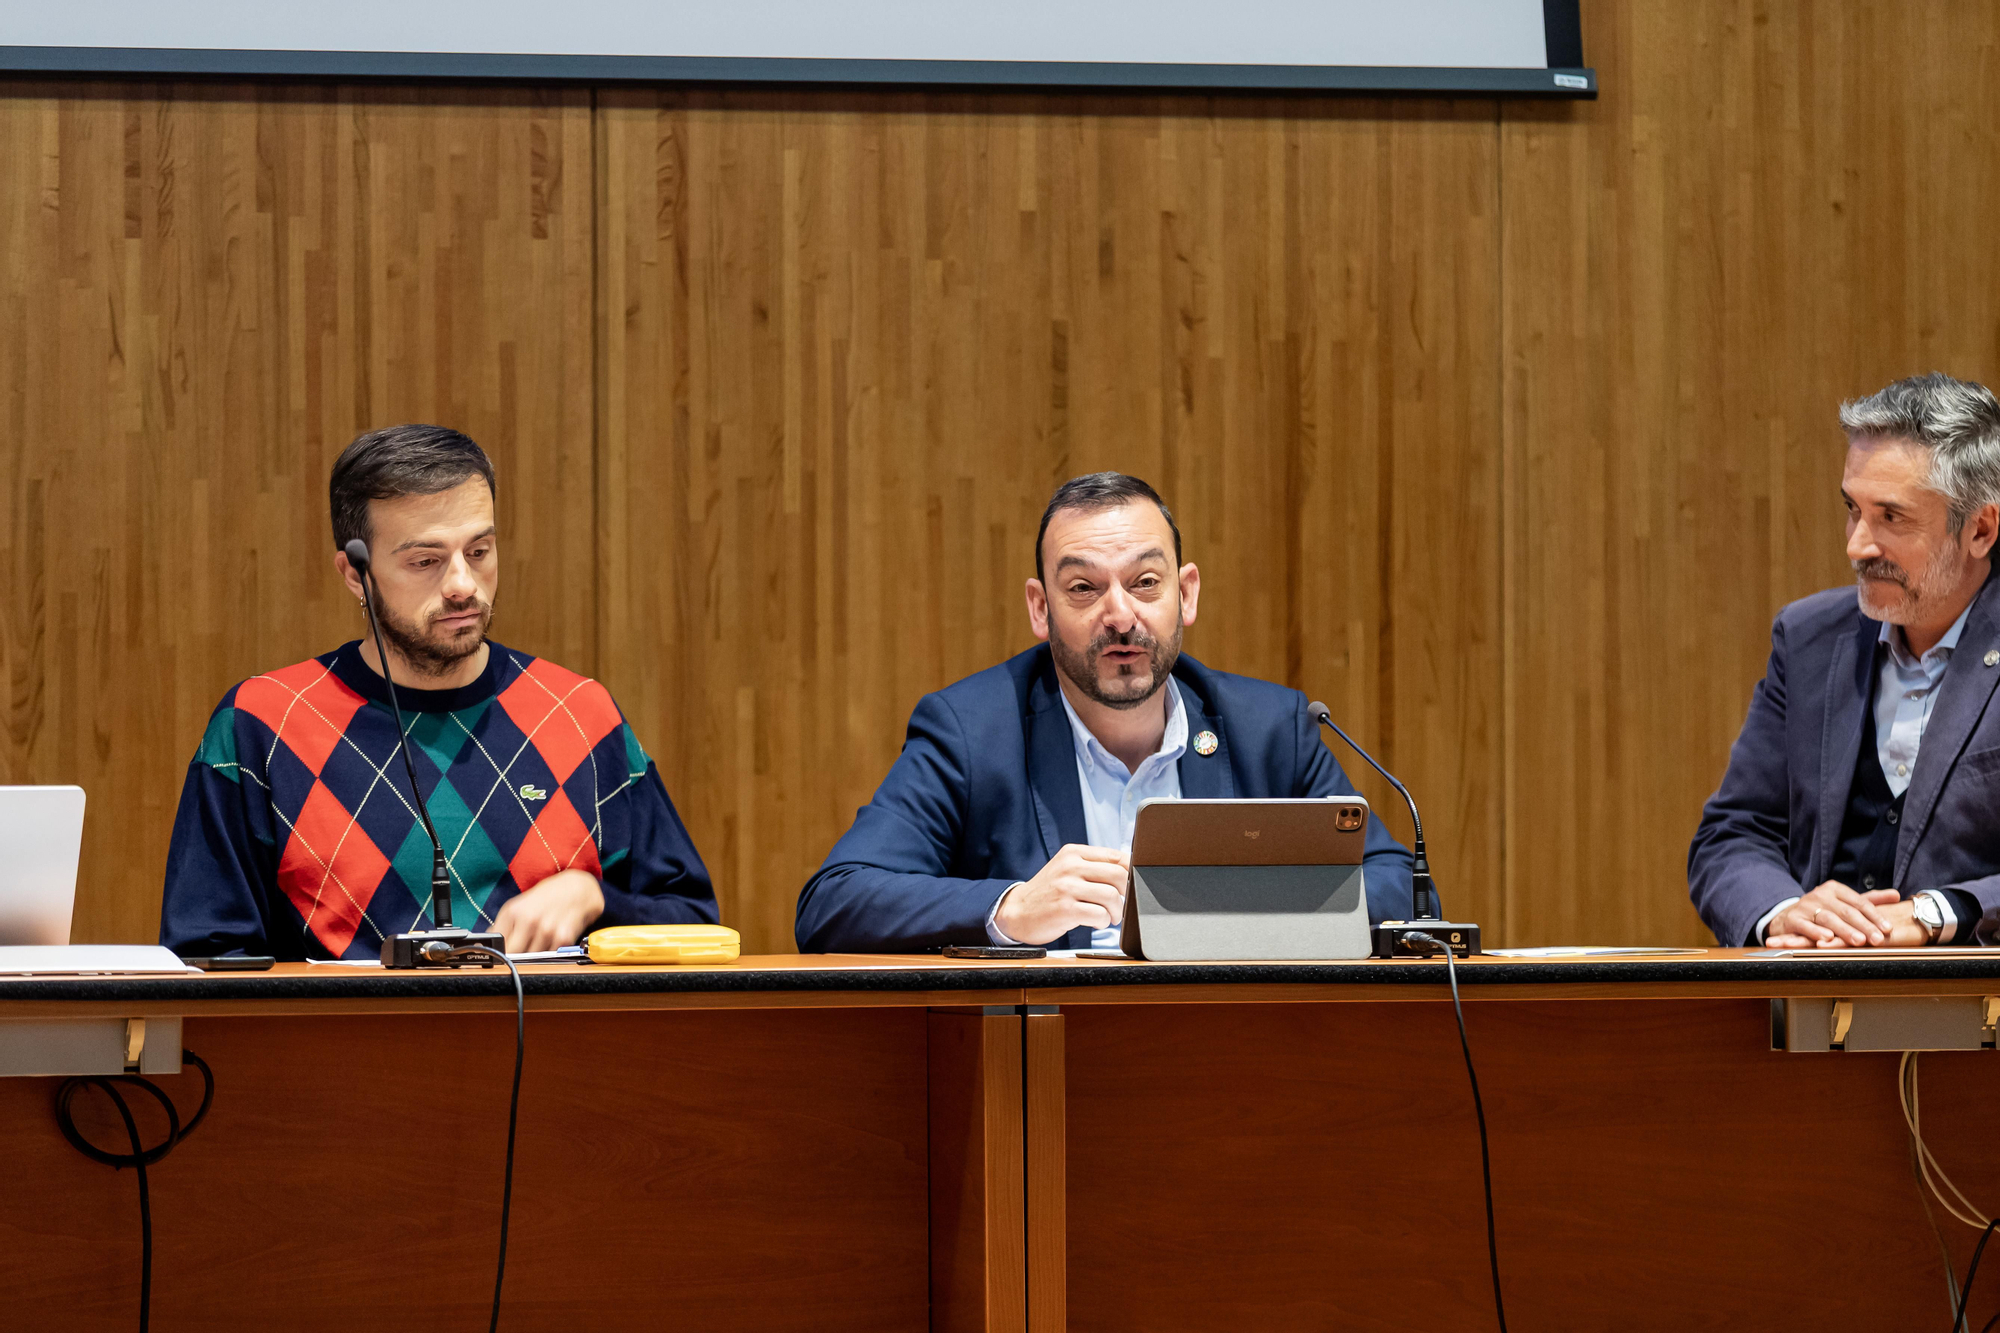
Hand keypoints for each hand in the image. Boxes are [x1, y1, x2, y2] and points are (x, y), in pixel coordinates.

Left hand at [492, 869, 604, 953]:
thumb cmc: (548, 896)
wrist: (579, 888)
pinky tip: (553, 938)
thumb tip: (489, 942)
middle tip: (522, 949)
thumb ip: (503, 924)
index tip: (501, 953)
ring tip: (541, 939)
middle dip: (515, 955)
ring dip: (534, 954)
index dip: (498, 951)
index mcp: (513, 912)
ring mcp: (546, 930)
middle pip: (512, 955)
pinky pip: (549, 956)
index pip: (497, 944)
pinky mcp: (563, 938)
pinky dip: (550, 951)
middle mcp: (529, 921)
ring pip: (531, 959)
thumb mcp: (519, 904)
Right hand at [993, 844, 1129, 944]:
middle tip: (1118, 904)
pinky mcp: (1065, 909)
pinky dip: (1103, 922)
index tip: (1130, 885)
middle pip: (1118, 875)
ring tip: (1108, 917)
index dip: (1131, 872)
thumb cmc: (1048, 892)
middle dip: (1126, 894)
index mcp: (1073, 853)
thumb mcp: (1066, 869)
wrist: (1016, 911)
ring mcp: (1066, 888)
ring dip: (1116, 912)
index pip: (1116, 856)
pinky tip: (1095, 922)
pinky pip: (1099, 915)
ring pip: (1111, 896)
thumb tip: (1129, 872)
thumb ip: (1093, 866)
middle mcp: (1070, 866)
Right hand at [1764, 882, 1900, 947]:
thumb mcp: (1845, 903)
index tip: (1888, 928)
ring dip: (1844, 930)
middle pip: (1846, 911)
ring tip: (1858, 941)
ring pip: (1828, 919)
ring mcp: (1805, 906)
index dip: (1875, 915)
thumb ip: (1870, 900)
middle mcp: (1820, 895)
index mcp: (1834, 889)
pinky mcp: (1792, 919)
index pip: (1859, 902)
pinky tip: (1827, 939)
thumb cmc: (1822, 911)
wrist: (1787, 916)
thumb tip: (1897, 895)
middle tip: (1877, 939)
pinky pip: (1805, 926)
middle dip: (1864, 926)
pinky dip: (1815, 932)